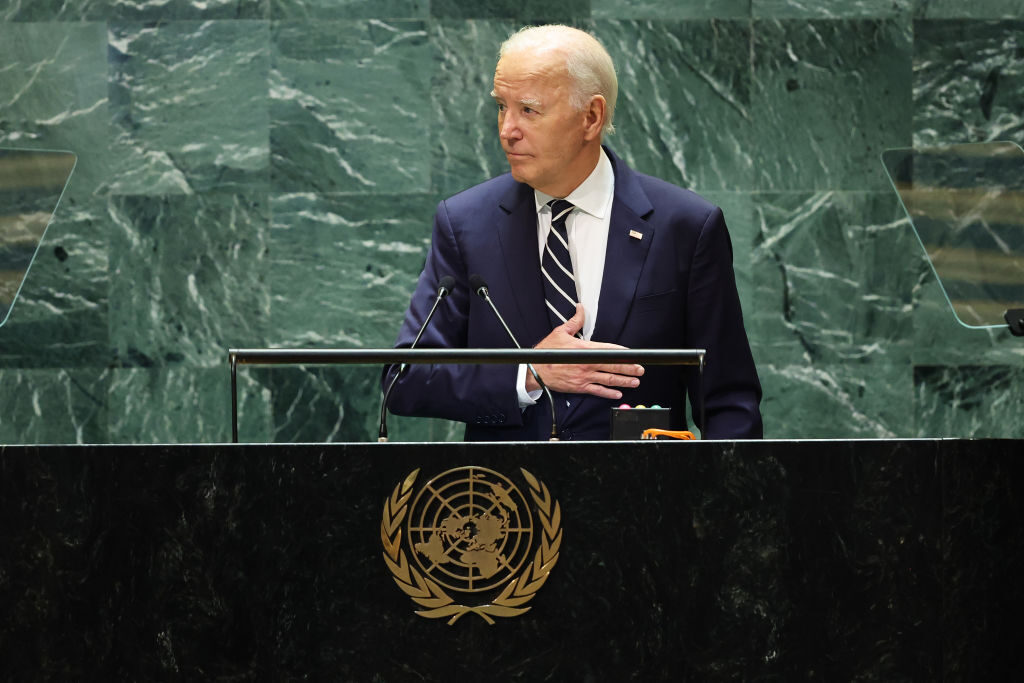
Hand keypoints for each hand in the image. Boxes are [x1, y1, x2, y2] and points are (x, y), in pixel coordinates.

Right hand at [525, 304, 643, 398]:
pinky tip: (618, 394)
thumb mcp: (560, 332)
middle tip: (640, 369)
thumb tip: (580, 308)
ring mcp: (584, 377)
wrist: (535, 370)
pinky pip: (597, 391)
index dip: (622, 352)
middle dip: (629, 368)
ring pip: (608, 379)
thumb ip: (575, 321)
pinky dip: (609, 393)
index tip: (632, 354)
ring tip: (635, 382)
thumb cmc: (547, 352)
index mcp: (584, 349)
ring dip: (624, 381)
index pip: (608, 350)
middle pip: (612, 366)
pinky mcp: (580, 387)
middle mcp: (587, 363)